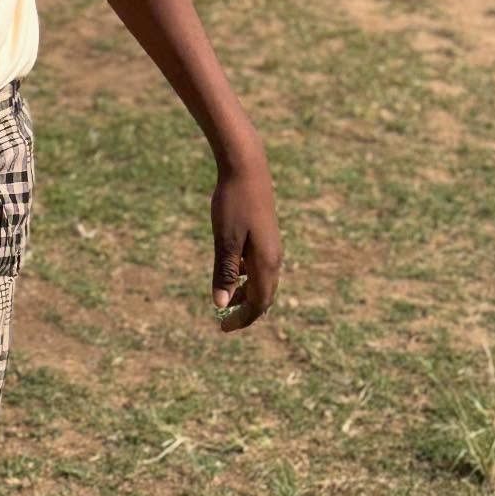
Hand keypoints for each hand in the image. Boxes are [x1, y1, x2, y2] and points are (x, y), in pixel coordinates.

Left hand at [210, 153, 281, 331]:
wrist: (247, 168)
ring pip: (262, 280)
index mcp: (266, 263)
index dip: (242, 319)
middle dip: (245, 310)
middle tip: (224, 320)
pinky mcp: (265, 235)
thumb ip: (224, 272)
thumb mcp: (225, 240)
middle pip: (263, 296)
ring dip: (245, 293)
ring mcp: (271, 246)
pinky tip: (231, 270)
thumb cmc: (233, 203)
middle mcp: (273, 258)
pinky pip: (259, 265)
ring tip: (226, 298)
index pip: (259, 304)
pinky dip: (246, 276)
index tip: (222, 326)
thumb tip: (221, 303)